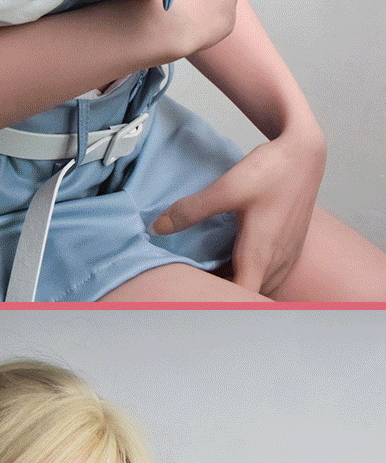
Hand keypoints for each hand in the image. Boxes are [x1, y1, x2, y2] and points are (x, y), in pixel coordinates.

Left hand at [158, 105, 326, 296]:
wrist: (304, 154)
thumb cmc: (271, 171)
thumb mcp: (226, 188)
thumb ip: (191, 210)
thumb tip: (158, 227)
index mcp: (260, 256)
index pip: (242, 301)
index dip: (219, 308)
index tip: (196, 303)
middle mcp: (277, 263)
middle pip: (249, 298)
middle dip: (223, 299)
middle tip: (193, 290)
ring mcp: (287, 257)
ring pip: (260, 288)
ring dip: (238, 287)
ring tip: (209, 279)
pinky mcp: (290, 248)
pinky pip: (268, 275)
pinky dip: (250, 276)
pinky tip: (232, 261)